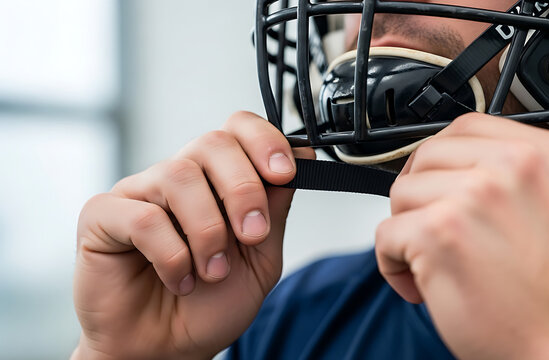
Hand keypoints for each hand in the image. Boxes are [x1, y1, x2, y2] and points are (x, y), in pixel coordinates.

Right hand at [73, 111, 313, 358]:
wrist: (167, 350)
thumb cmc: (210, 305)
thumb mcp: (261, 259)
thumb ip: (275, 209)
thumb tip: (301, 156)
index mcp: (216, 180)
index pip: (237, 129)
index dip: (263, 141)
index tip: (284, 173)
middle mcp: (178, 177)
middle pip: (212, 143)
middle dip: (243, 189)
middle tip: (251, 235)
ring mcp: (139, 193)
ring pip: (179, 176)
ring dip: (208, 231)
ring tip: (213, 271)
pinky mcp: (103, 216)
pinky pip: (142, 216)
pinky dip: (171, 254)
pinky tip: (179, 280)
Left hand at [375, 114, 548, 358]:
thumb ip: (513, 173)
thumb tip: (457, 163)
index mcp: (545, 154)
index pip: (465, 127)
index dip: (440, 159)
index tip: (436, 184)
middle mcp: (512, 167)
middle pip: (426, 157)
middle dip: (420, 197)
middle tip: (434, 231)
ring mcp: (473, 197)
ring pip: (401, 194)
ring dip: (408, 231)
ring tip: (436, 263)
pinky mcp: (438, 233)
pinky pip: (385, 235)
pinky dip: (393, 265)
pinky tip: (424, 285)